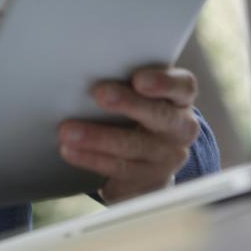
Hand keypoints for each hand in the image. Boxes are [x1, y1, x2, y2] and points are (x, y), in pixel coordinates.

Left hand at [58, 67, 200, 202]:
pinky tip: (70, 151)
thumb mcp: (139, 94)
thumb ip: (123, 80)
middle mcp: (180, 129)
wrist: (149, 158)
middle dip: (129, 104)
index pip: (183, 86)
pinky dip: (92, 160)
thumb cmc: (136, 111)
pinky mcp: (148, 181)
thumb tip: (85, 70)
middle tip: (99, 94)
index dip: (164, 82)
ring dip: (98, 138)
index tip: (139, 79)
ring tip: (67, 131)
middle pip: (161, 116)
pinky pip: (120, 172)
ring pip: (135, 147)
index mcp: (180, 99)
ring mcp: (167, 159)